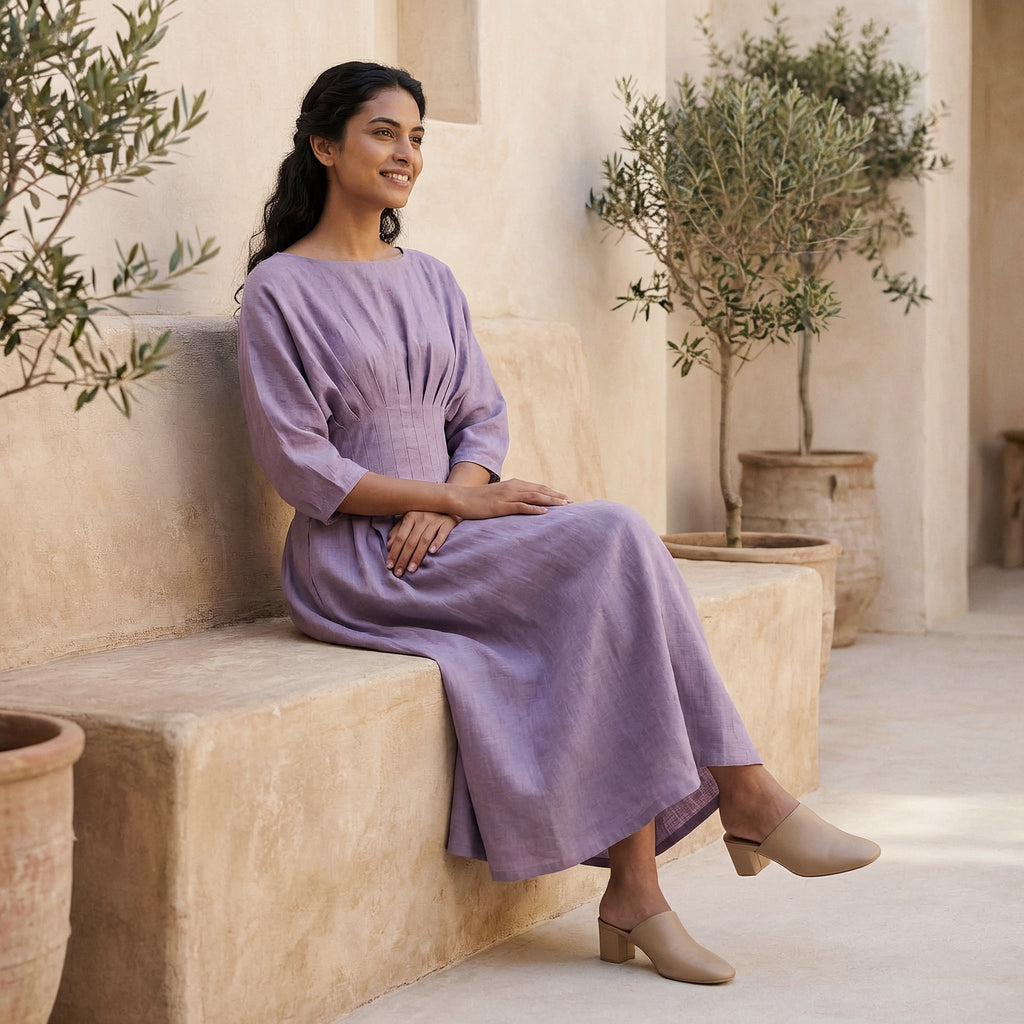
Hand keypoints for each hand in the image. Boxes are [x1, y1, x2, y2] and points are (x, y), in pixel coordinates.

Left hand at [386, 510, 459, 577]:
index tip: (389, 566)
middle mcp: (422, 517)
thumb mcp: (410, 520)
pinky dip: (437, 542)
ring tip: (411, 570)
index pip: (400, 538)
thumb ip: (398, 531)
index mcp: (410, 516)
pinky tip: (432, 552)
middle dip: (403, 559)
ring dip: (417, 556)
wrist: (448, 502)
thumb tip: (388, 546)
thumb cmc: (426, 513)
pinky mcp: (449, 522)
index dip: (394, 552)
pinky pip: (442, 533)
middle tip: (398, 573)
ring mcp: (436, 519)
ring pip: (424, 540)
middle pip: (410, 541)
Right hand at [452, 478, 570, 519]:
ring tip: (564, 506)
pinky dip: (534, 509)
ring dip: (550, 501)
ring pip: (534, 496)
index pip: (538, 487)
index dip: (553, 492)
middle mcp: (513, 487)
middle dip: (557, 496)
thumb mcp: (497, 496)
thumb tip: (521, 504)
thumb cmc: (478, 499)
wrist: (460, 498)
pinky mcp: (501, 506)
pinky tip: (544, 512)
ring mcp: (507, 496)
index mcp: (513, 484)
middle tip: (572, 502)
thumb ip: (510, 497)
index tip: (566, 498)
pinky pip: (520, 507)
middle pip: (540, 490)